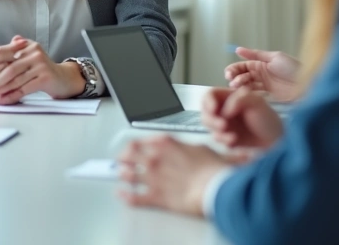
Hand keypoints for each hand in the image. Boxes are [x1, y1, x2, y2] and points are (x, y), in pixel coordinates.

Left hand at [0, 36, 82, 103]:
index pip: (7, 51)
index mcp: (30, 45)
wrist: (63, 78)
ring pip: (17, 78)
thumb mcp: (30, 55)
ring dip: (3, 87)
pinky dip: (13, 95)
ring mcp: (41, 65)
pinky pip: (25, 88)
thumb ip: (17, 49)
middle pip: (11, 66)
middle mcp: (36, 53)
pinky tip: (5, 98)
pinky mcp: (45, 78)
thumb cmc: (43, 68)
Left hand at [117, 135, 232, 215]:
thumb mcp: (203, 149)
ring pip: (128, 174)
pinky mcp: (156, 196)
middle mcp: (155, 159)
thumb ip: (189, 147)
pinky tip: (122, 193)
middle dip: (123, 157)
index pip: (141, 140)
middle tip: (122, 159)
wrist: (217, 188)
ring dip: (123, 174)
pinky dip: (125, 196)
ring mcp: (153, 178)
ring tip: (122, 174)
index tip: (134, 147)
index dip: (136, 144)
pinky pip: (134, 197)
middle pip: (129, 154)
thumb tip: (189, 149)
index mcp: (165, 144)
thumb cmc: (213, 169)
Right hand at [201, 87, 283, 149]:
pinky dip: (223, 140)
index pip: (210, 95)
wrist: (277, 141)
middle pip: (205, 111)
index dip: (208, 101)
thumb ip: (239, 100)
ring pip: (208, 126)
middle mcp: (225, 110)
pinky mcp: (226, 138)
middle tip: (223, 125)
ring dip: (217, 131)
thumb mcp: (257, 103)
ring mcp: (225, 125)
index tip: (213, 109)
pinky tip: (234, 141)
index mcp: (230, 97)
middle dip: (211, 119)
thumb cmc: (268, 119)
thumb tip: (224, 110)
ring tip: (231, 136)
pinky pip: (217, 138)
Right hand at [224, 47, 302, 101]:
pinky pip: (254, 94)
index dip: (234, 69)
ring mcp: (265, 85)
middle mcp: (262, 74)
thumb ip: (256, 54)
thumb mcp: (275, 57)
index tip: (229, 73)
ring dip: (240, 85)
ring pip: (247, 85)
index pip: (243, 66)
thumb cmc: (294, 68)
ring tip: (237, 87)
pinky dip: (248, 93)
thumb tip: (237, 49)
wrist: (309, 84)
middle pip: (242, 75)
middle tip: (232, 81)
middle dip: (235, 78)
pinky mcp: (269, 96)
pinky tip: (244, 93)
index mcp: (262, 63)